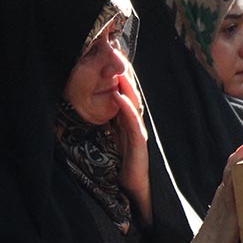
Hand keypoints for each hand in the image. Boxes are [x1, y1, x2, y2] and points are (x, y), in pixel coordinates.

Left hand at [113, 66, 151, 224]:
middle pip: (131, 94)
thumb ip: (112, 125)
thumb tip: (103, 108)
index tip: (112, 57)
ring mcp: (139, 133)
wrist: (136, 191)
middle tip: (117, 51)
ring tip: (118, 67)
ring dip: (126, 85)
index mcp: (129, 123)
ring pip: (133, 103)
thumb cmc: (124, 168)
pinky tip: (119, 96)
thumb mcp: (114, 141)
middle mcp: (136, 124)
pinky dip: (126, 109)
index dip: (120, 76)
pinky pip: (132, 123)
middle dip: (124, 73)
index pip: (125, 94)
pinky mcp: (139, 145)